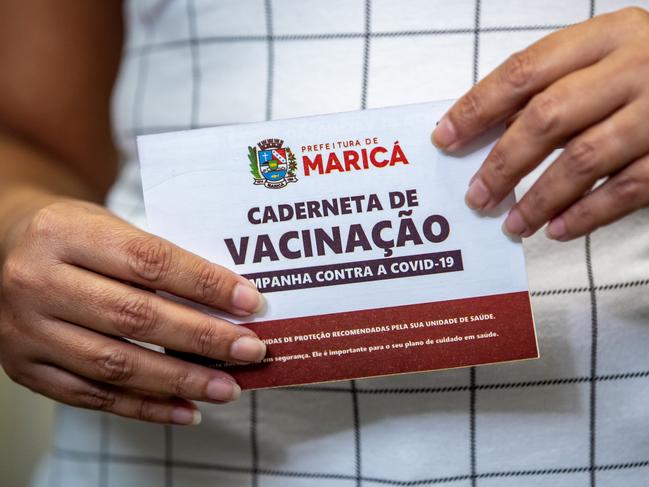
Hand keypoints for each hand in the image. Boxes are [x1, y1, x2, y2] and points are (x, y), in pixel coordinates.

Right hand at [0, 200, 265, 424]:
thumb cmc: (75, 237)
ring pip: (116, 364)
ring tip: (227, 387)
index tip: (250, 301)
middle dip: (202, 337)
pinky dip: (145, 408)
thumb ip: (160, 261)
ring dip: (180, 381)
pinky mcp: (26, 369)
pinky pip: (93, 397)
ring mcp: (26, 331)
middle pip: (134, 317)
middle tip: (250, 349)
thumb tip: (228, 303)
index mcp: (64, 233)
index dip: (204, 284)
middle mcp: (38, 283)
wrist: (7, 250)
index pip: (148, 261)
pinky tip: (185, 409)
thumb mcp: (110, 227)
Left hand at [432, 7, 648, 240]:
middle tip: (477, 197)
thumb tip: (482, 129)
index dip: (478, 106)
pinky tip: (555, 230)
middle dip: (504, 162)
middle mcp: (635, 68)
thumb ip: (553, 84)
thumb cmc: (648, 71)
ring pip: (584, 159)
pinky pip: (626, 190)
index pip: (525, 71)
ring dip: (538, 198)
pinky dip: (586, 215)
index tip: (445, 137)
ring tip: (511, 224)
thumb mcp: (605, 57)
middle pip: (548, 117)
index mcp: (607, 36)